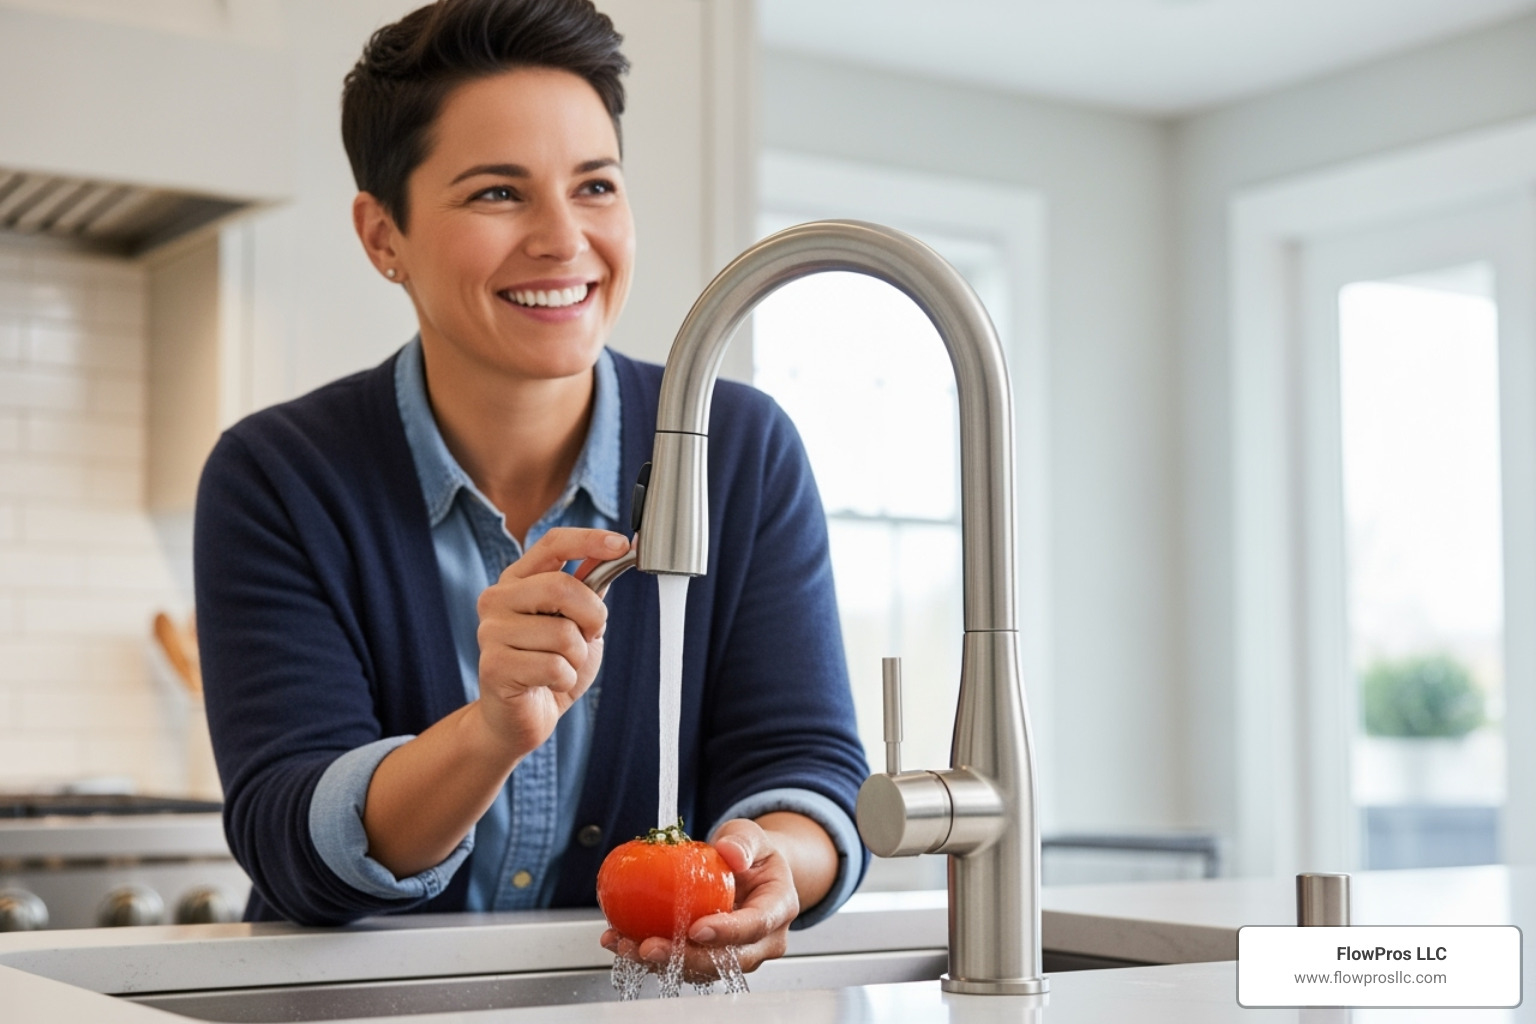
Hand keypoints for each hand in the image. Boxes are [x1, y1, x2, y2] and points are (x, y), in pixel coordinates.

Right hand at [473, 527, 628, 756]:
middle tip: (588, 636)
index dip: (589, 540)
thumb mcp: (576, 622)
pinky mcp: (494, 666)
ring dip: (577, 656)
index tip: (622, 545)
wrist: (520, 718)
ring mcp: (491, 633)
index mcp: (517, 580)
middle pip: (560, 586)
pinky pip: (555, 666)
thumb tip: (616, 551)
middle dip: (591, 616)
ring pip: (563, 633)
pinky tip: (549, 684)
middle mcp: (497, 600)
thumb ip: (588, 588)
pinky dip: (565, 679)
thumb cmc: (548, 667)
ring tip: (560, 665)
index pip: (553, 544)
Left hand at [600, 818, 798, 980]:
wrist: (751, 872)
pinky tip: (622, 940)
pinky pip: (682, 963)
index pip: (756, 925)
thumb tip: (730, 853)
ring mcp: (737, 954)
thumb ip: (743, 840)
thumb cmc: (752, 854)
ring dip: (661, 961)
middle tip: (649, 946)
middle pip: (727, 960)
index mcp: (778, 908)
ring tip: (624, 943)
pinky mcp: (710, 959)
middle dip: (686, 958)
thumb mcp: (751, 834)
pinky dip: (651, 956)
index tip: (697, 929)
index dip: (727, 932)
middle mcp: (763, 940)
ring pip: (701, 969)